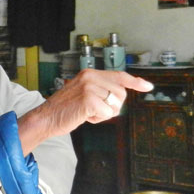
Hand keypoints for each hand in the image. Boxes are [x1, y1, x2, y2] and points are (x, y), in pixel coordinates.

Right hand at [18, 69, 153, 153]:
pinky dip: (98, 120)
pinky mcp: (88, 99)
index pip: (119, 75)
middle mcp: (90, 77)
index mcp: (90, 73)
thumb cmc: (64, 109)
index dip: (135, 82)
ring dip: (104, 114)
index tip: (147, 86)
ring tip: (87, 112)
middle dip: (112, 107)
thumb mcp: (83, 93)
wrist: (46, 118)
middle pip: (121, 94)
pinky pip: (107, 114)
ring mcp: (89, 87)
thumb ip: (100, 89)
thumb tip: (120, 95)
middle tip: (94, 110)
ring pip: (115, 105)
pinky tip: (84, 117)